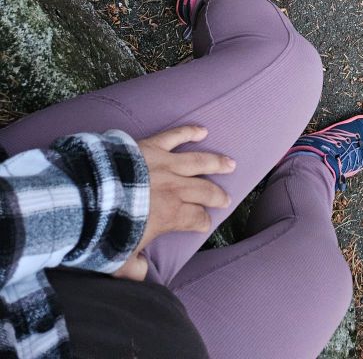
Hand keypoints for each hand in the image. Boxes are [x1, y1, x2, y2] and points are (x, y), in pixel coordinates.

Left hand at [115, 125, 235, 280]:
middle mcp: (175, 187)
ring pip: (199, 161)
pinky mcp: (151, 146)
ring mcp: (165, 164)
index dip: (203, 222)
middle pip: (204, 190)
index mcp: (171, 214)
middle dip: (217, 195)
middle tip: (226, 198)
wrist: (88, 197)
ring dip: (216, 163)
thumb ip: (134, 270)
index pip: (197, 219)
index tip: (206, 224)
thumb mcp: (118, 260)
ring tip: (230, 163)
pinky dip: (190, 132)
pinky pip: (175, 135)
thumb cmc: (104, 229)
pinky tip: (202, 131)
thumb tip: (142, 276)